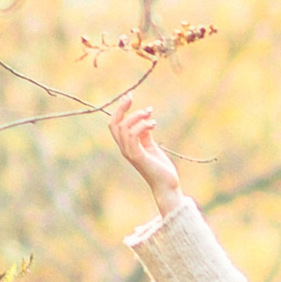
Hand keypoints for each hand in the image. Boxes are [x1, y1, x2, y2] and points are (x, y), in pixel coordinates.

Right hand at [111, 96, 186, 215]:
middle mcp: (124, 149)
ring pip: (123, 128)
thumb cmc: (160, 167)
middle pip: (114, 124)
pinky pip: (133, 136)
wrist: (167, 185)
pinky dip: (142, 126)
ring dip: (136, 117)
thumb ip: (145, 134)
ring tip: (149, 113)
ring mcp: (130, 153)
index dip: (119, 109)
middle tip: (131, 96)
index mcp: (126, 145)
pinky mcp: (138, 157)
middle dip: (121, 108)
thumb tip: (145, 121)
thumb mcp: (151, 146)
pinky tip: (153, 123)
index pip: (115, 125)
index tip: (129, 96)